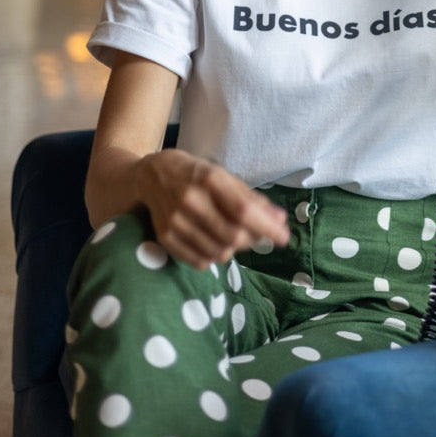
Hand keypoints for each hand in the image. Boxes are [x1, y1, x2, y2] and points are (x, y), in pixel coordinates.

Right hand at [138, 148, 290, 268]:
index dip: (266, 226)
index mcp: (209, 179)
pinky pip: (199, 261)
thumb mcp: (224, 177)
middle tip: (261, 236)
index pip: (242, 210)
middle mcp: (190, 200)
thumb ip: (252, 199)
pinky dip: (215, 257)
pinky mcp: (165, 237)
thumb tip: (279, 220)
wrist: (152, 176)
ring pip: (218, 252)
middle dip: (254, 240)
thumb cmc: (196, 175)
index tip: (284, 237)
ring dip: (236, 249)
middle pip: (232, 235)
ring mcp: (175, 221)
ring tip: (236, 236)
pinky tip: (216, 243)